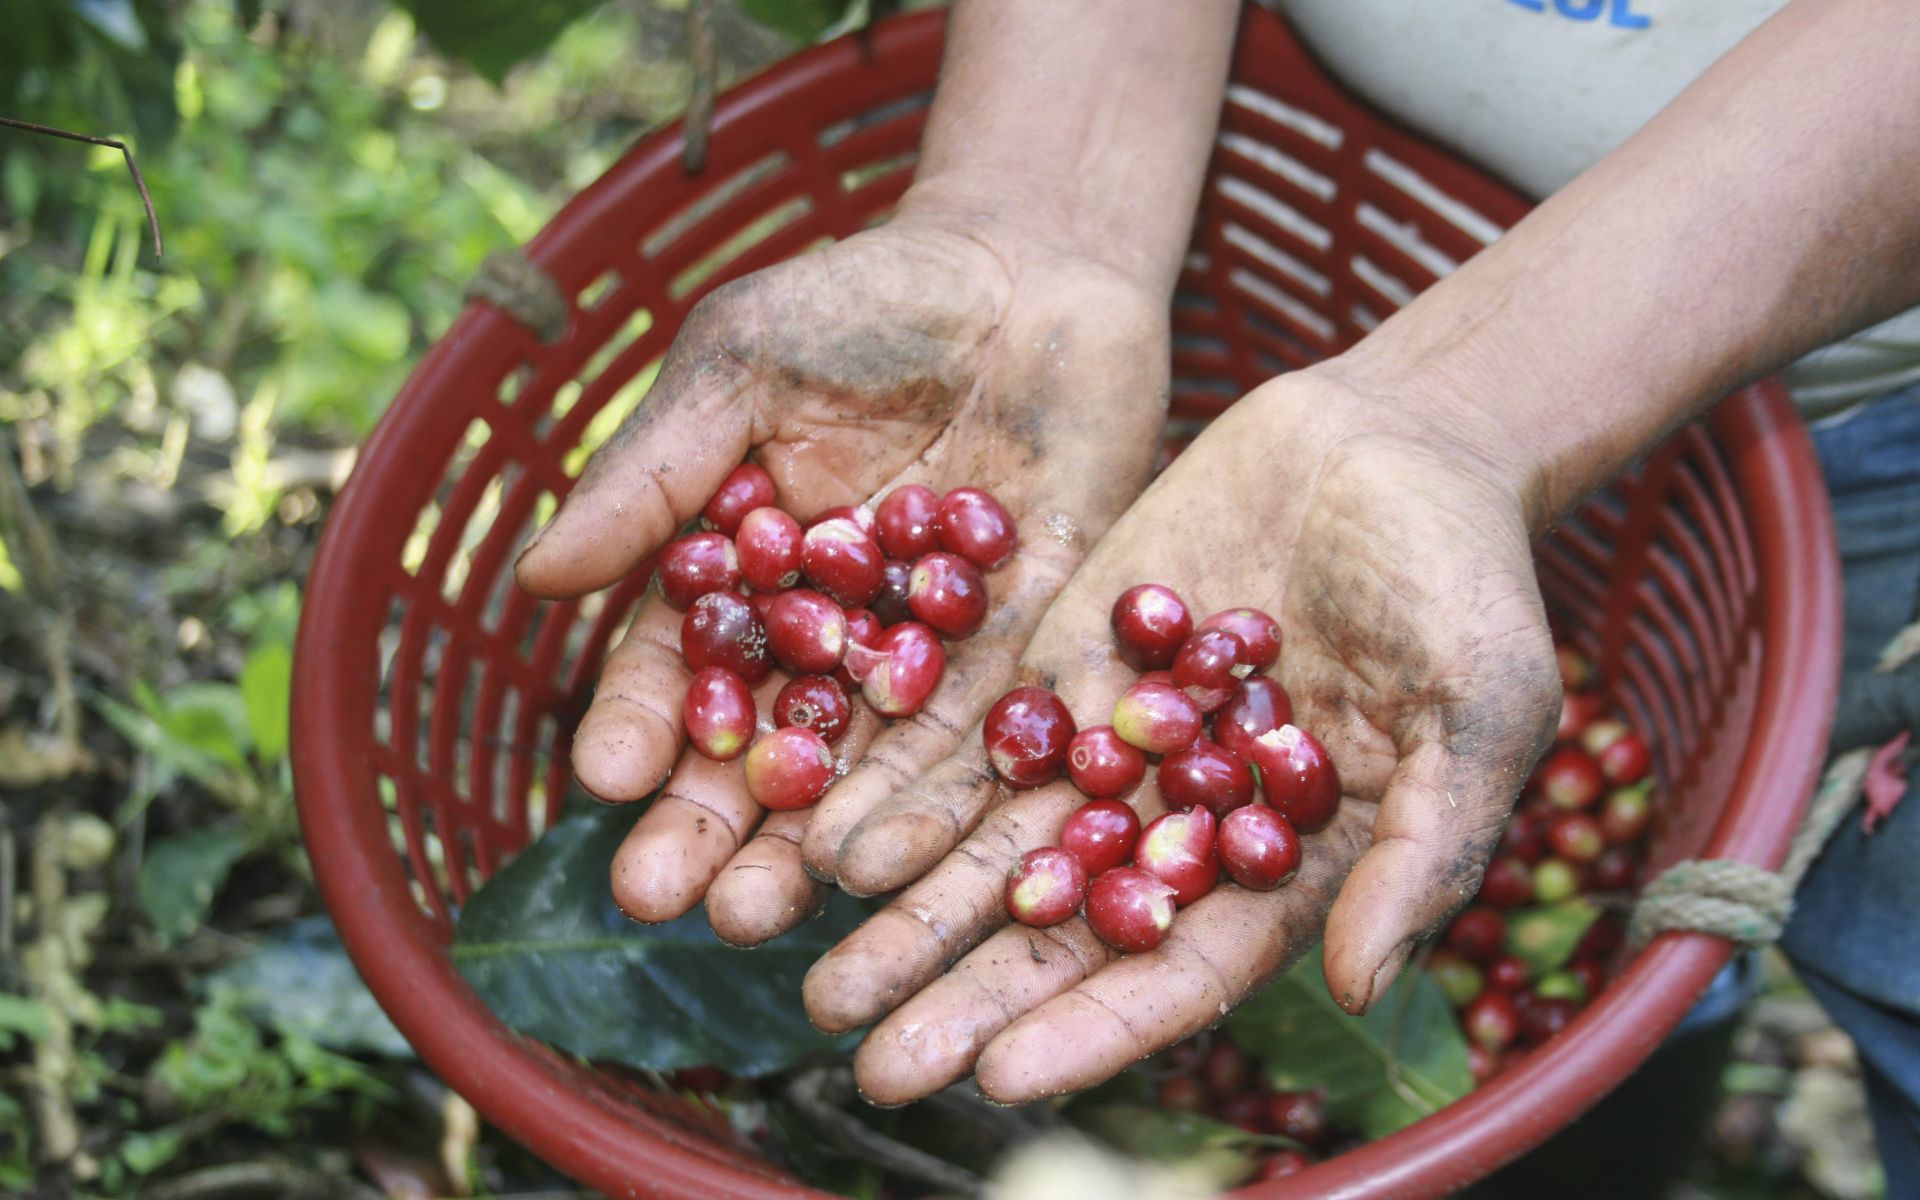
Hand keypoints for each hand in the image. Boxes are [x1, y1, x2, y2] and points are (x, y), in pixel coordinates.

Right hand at [514, 215, 1168, 943]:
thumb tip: (539, 576)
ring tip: (759, 916)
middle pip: (759, 744)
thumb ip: (655, 474)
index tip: (605, 782)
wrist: (1032, 268)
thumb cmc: (866, 298)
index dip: (641, 723)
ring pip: (860, 767)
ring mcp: (926, 653)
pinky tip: (889, 862)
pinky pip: (978, 737)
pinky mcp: (1025, 653)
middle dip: (709, 823)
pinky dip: (933, 798)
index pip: (678, 665)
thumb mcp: (741, 365)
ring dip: (808, 845)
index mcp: (741, 570)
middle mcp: (827, 633)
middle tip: (664, 899)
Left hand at [802, 368, 1561, 1103]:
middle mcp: (1178, 826)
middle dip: (967, 997)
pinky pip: (975, 741)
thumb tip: (1364, 983)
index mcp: (1279, 868)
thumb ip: (1426, 849)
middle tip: (869, 1061)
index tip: (1001, 1076)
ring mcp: (1113, 745)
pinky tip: (831, 838)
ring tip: (820, 978)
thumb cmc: (1465, 583)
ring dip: (911, 918)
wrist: (1391, 442)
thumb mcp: (1482, 714)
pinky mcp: (1063, 664)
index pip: (1175, 972)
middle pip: (1062, 934)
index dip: (1091, 1028)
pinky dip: (908, 793)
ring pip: (998, 851)